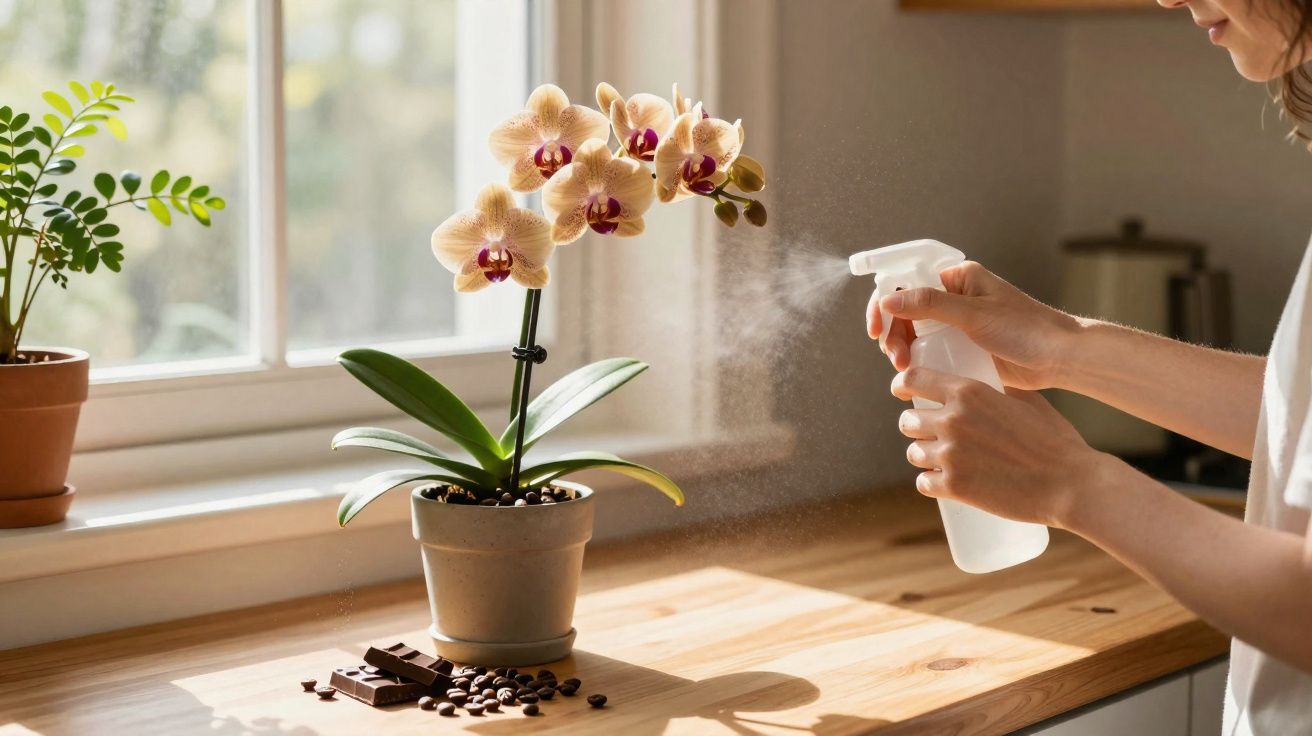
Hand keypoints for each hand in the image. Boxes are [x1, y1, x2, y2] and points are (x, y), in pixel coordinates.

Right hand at [865, 262, 1081, 389]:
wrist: (1058, 358)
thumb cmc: (1025, 329)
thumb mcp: (974, 314)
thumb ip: (930, 305)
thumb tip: (889, 301)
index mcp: (957, 278)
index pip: (907, 281)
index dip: (884, 302)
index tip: (876, 327)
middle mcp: (953, 297)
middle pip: (904, 310)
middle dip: (892, 331)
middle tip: (894, 355)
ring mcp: (956, 323)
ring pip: (912, 332)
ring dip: (900, 348)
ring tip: (903, 367)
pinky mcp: (960, 347)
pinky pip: (928, 350)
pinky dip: (916, 360)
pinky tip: (914, 373)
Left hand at [892, 366, 1104, 527]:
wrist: (1072, 484)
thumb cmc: (1056, 440)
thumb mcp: (1027, 400)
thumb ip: (999, 390)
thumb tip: (987, 385)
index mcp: (968, 392)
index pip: (912, 379)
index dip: (903, 385)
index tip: (902, 392)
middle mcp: (952, 420)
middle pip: (907, 420)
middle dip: (917, 427)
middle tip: (932, 434)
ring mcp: (950, 455)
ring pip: (913, 453)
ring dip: (923, 456)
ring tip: (941, 460)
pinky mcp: (953, 487)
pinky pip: (923, 483)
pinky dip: (931, 483)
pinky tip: (941, 483)